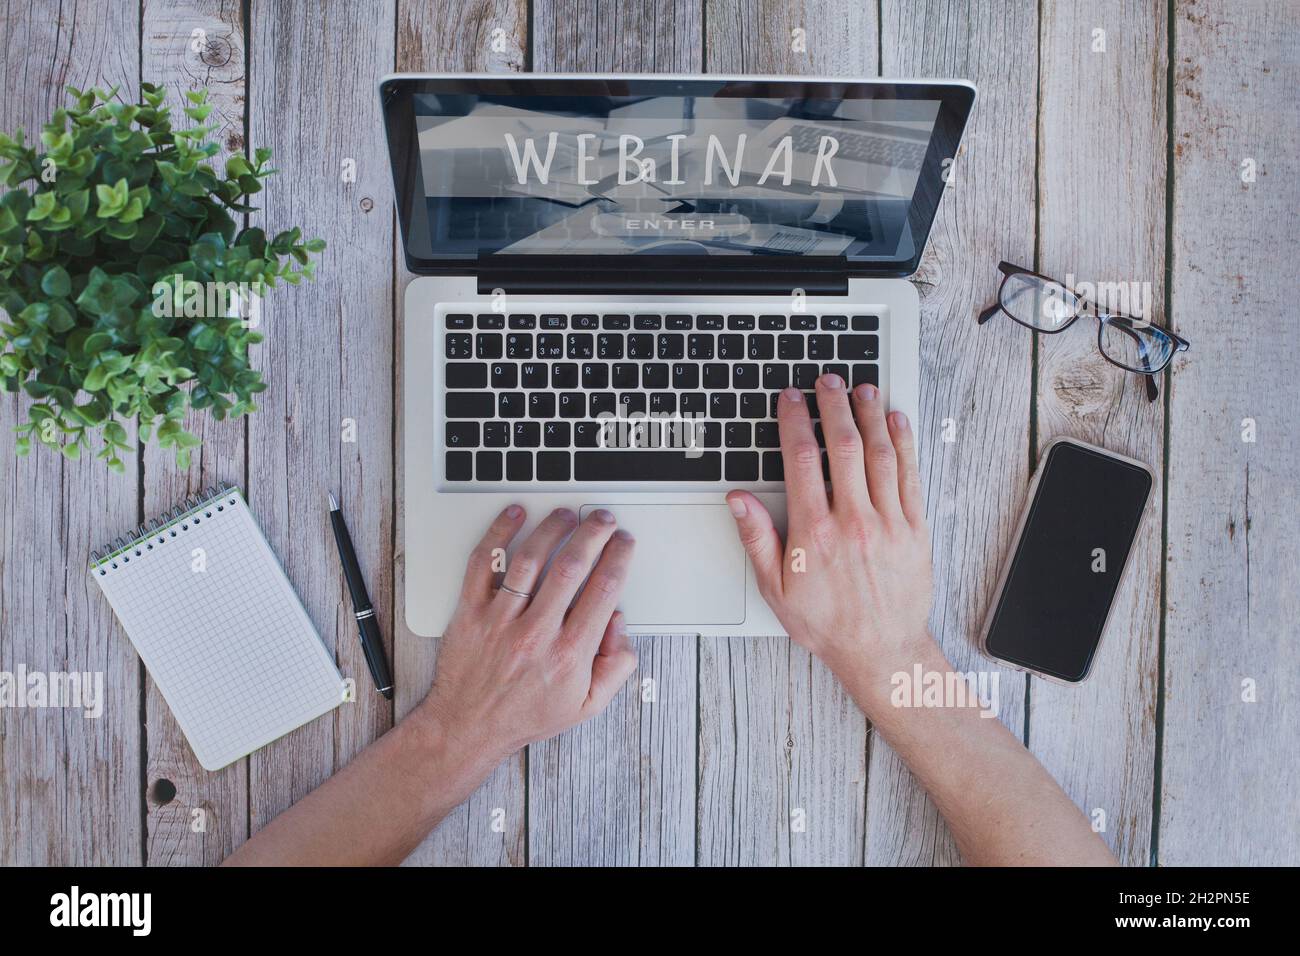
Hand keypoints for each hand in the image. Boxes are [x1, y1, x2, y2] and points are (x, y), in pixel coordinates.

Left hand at [418, 506, 637, 773]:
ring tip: (566, 514)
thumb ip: (615, 666)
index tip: (624, 543)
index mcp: (569, 654)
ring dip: (552, 528)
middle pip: (571, 566)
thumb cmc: (526, 715)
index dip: (619, 558)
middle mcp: (536, 633)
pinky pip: (484, 563)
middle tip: (602, 519)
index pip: (603, 590)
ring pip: (531, 559)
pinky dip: (498, 533)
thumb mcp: (586, 705)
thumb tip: (619, 623)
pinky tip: (513, 516)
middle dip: (593, 534)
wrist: (469, 727)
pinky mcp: (471, 612)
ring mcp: (501, 620)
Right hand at [726, 376, 933, 697]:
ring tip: (861, 389)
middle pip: (844, 444)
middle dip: (833, 405)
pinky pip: (910, 475)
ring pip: (880, 452)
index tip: (791, 399)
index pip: (802, 458)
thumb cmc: (827, 623)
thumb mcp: (775, 588)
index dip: (795, 421)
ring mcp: (888, 522)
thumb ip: (756, 538)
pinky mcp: (915, 529)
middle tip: (827, 381)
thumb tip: (738, 500)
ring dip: (869, 414)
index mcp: (815, 531)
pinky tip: (896, 422)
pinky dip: (903, 443)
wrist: (881, 651)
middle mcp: (853, 520)